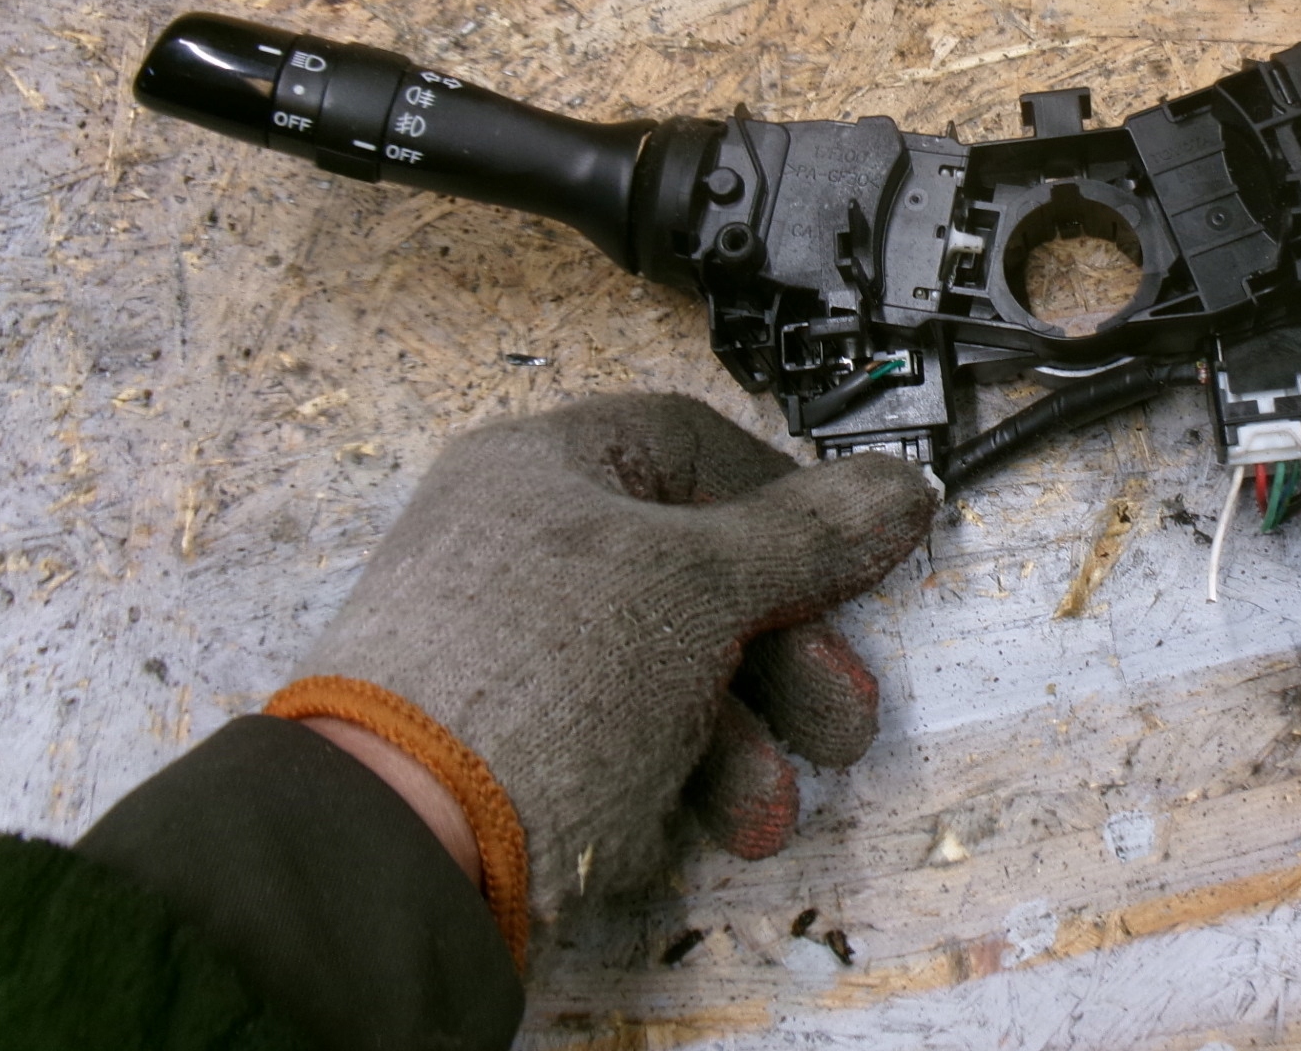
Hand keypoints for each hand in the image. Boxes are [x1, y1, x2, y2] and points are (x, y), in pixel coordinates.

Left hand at [268, 395, 935, 940]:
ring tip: (771, 805)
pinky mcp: (514, 745)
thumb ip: (810, 536)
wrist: (396, 853)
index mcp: (544, 469)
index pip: (694, 448)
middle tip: (842, 715)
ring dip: (746, 736)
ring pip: (671, 666)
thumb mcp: (699, 586)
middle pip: (699, 570)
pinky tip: (717, 821)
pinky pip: (626, 734)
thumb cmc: (541, 675)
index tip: (856, 558)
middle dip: (788, 652)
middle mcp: (526, 548)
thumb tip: (904, 485)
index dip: (787, 500)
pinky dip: (684, 773)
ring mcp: (516, 651)